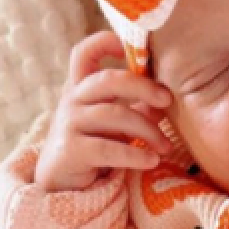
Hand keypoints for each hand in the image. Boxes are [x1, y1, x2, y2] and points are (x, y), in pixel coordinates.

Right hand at [34, 30, 174, 190]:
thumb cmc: (93, 150)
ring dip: (147, 130)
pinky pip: (109, 148)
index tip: (130, 50)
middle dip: (143, 87)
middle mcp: (72, 101)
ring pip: (115, 115)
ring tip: (165, 146)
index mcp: (80, 88)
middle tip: (167, 100)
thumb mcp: (114, 126)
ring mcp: (69, 124)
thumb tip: (165, 99)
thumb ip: (136, 108)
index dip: (104, 42)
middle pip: (109, 80)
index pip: (83, 53)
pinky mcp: (71, 150)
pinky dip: (135, 155)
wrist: (61, 186)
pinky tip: (152, 161)